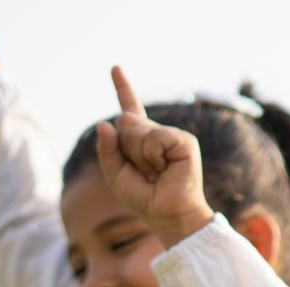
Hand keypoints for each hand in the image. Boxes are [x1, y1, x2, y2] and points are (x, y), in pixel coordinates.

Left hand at [95, 67, 214, 248]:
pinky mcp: (184, 142)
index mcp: (143, 141)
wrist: (169, 216)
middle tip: (146, 172)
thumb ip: (107, 151)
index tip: (115, 68)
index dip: (123, 88)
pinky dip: (152, 156)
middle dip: (126, 149)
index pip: (130, 110)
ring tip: (156, 174)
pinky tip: (164, 170)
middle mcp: (158, 135)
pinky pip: (154, 138)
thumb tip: (105, 124)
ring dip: (139, 157)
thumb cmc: (146, 200)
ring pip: (137, 130)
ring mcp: (172, 136)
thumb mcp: (116, 176)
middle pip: (125, 122)